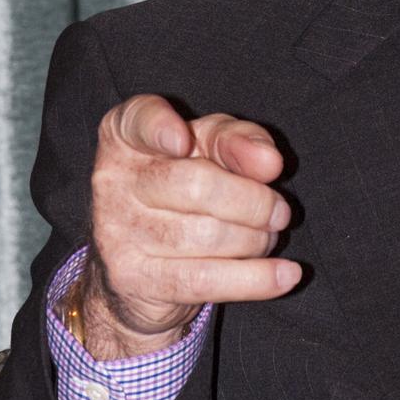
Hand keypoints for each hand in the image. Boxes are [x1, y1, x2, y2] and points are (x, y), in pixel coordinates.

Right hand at [82, 94, 300, 357]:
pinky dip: (256, 279)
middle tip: (280, 212)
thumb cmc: (188, 186)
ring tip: (267, 238)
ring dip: (256, 240)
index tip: (183, 140)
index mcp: (126, 136)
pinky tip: (286, 275)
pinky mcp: (132, 279)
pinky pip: (205, 280)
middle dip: (254, 202)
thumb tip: (269, 162)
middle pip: (195, 184)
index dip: (159, 127)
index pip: (138, 119)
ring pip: (207, 236)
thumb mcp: (214, 148)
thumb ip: (240, 140)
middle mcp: (113, 180)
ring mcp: (116, 232)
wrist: (145, 268)